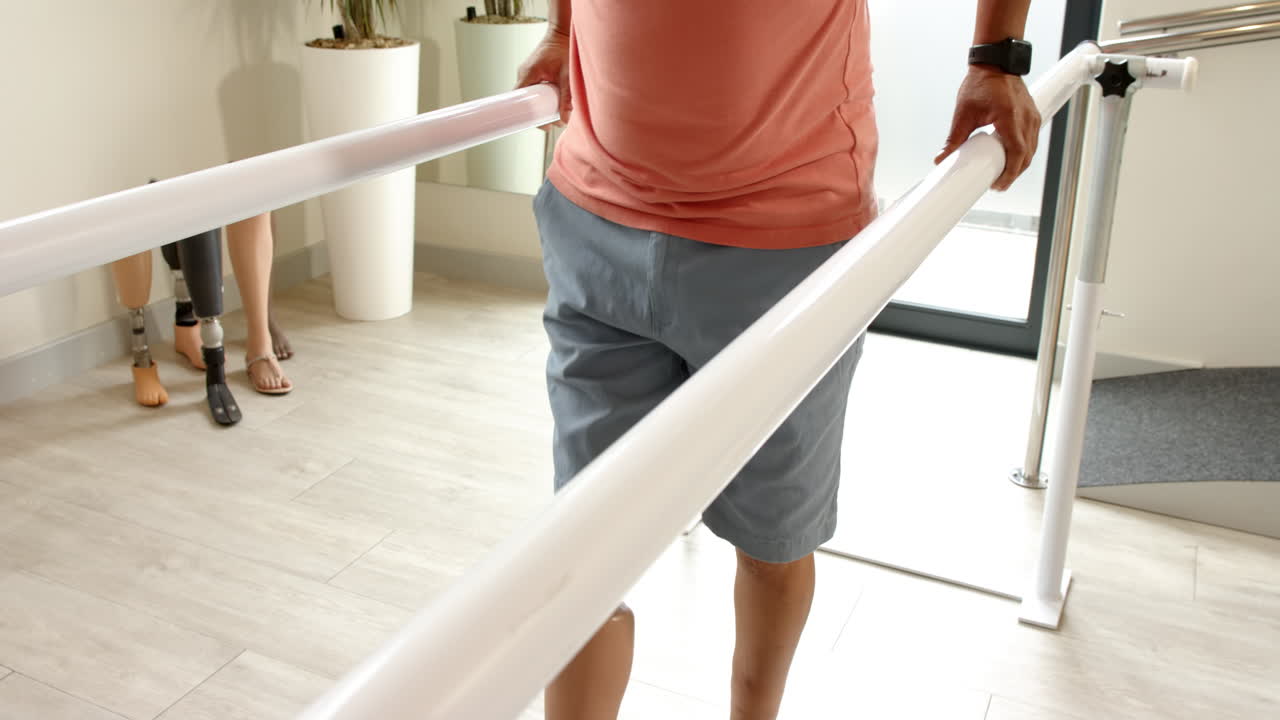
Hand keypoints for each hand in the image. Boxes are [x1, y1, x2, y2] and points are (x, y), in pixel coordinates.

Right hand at [515, 27, 571, 128]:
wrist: (562, 32)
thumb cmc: (563, 47)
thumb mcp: (567, 75)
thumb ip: (566, 97)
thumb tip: (564, 119)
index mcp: (528, 73)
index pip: (518, 100)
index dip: (526, 115)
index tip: (539, 124)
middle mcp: (524, 74)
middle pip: (525, 101)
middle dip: (539, 113)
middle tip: (554, 120)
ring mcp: (527, 73)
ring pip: (531, 96)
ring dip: (542, 105)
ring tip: (557, 111)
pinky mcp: (533, 73)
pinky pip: (534, 89)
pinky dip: (543, 97)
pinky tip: (555, 100)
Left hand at [935, 65, 1040, 190]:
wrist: (996, 63)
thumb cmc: (980, 83)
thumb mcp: (963, 113)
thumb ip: (954, 139)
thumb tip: (941, 159)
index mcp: (1009, 117)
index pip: (1017, 153)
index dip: (1010, 173)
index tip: (998, 185)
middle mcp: (1026, 118)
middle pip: (1026, 156)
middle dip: (1014, 174)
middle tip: (997, 185)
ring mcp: (1032, 116)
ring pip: (1031, 149)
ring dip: (1019, 164)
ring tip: (1002, 175)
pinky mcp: (1033, 115)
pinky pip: (1032, 140)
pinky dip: (1024, 153)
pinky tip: (1011, 159)